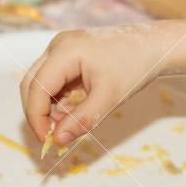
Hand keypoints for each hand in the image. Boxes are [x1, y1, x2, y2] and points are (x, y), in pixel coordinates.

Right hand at [20, 22, 185, 145]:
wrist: (154, 47)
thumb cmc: (135, 67)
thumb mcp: (109, 98)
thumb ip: (82, 120)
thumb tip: (57, 140)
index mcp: (65, 51)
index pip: (36, 88)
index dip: (36, 117)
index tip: (47, 141)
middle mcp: (58, 46)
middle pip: (31, 84)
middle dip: (38, 113)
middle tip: (52, 138)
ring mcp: (62, 48)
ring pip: (40, 83)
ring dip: (47, 108)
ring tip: (67, 126)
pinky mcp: (67, 55)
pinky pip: (52, 80)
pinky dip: (56, 100)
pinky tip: (71, 114)